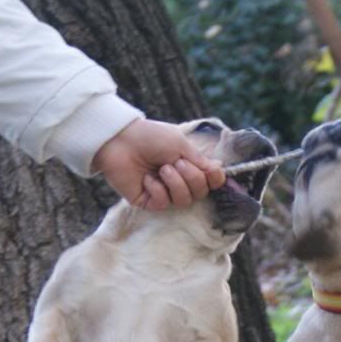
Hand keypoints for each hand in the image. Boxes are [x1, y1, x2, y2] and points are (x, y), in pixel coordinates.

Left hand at [92, 118, 224, 209]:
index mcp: (187, 165)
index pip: (210, 181)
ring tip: (162, 169)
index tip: (211, 170)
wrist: (120, 140)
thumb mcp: (180, 144)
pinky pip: (164, 204)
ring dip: (175, 183)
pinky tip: (147, 179)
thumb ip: (200, 160)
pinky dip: (157, 190)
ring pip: (184, 200)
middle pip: (200, 192)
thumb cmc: (150, 137)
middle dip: (191, 177)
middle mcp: (178, 181)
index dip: (214, 179)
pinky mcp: (148, 202)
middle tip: (175, 162)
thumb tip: (220, 169)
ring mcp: (164, 192)